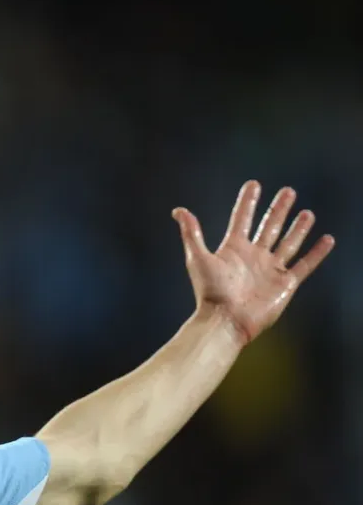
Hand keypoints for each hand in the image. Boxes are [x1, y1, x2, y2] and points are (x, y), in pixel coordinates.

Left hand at [173, 180, 334, 344]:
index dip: (247, 202)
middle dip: (278, 209)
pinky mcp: (285, 283)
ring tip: (307, 213)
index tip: (253, 184)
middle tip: (288, 191)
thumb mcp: (198, 258)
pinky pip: (305, 264)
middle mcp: (253, 256)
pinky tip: (327, 239)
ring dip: (298, 228)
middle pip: (268, 226)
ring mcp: (271, 269)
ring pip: (288, 242)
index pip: (242, 218)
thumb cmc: (210, 291)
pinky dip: (317, 253)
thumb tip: (178, 210)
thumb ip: (192, 233)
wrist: (226, 320)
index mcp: (233, 248)